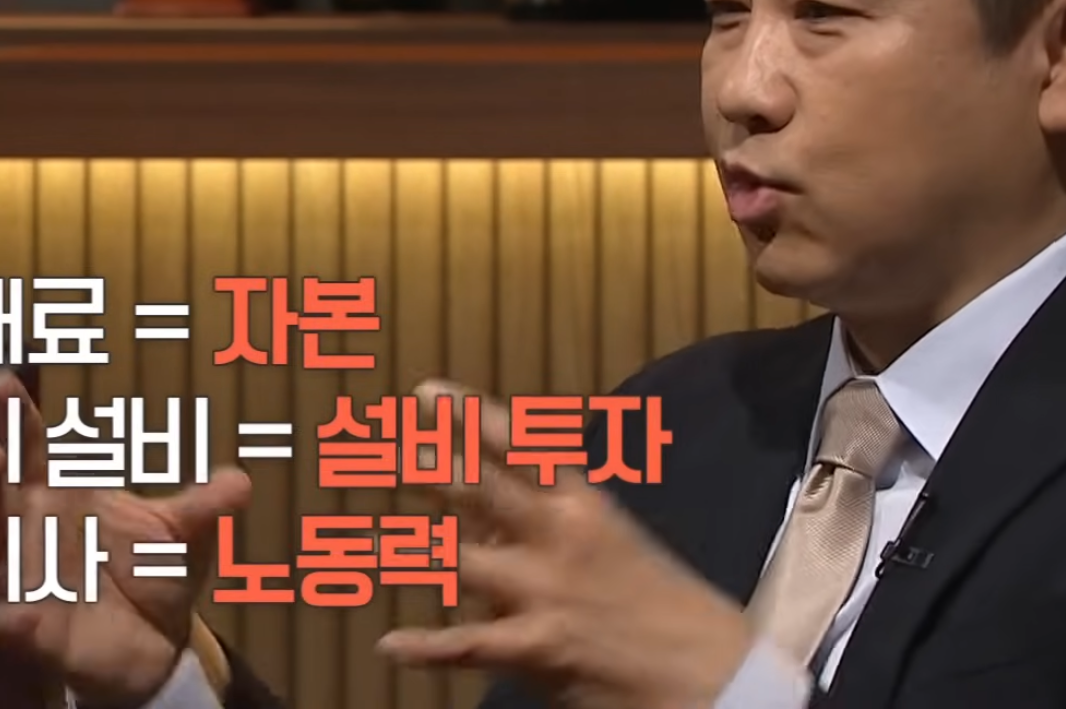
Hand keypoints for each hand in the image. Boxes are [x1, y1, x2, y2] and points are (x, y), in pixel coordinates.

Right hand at [0, 370, 251, 708]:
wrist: (158, 643)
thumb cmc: (155, 573)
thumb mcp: (185, 535)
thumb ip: (205, 506)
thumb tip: (240, 482)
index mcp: (63, 495)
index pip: (31, 448)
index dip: (15, 417)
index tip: (3, 382)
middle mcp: (31, 530)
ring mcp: (23, 578)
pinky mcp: (28, 629)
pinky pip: (4, 624)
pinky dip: (5, 620)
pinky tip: (10, 617)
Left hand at [377, 381, 757, 708]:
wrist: (712, 672)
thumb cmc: (661, 605)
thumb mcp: (613, 543)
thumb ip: (546, 523)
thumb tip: (482, 513)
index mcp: (584, 503)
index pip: (521, 445)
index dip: (469, 416)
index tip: (423, 393)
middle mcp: (562, 535)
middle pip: (478, 487)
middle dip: (419, 466)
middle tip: (365, 450)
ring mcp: (548, 590)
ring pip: (457, 561)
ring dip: (402, 552)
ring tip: (352, 543)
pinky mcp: (541, 647)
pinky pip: (469, 645)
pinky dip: (425, 646)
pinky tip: (388, 646)